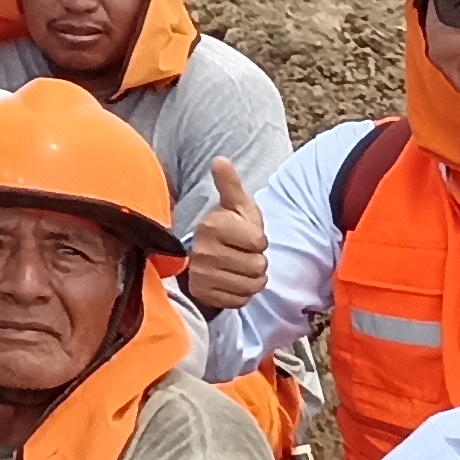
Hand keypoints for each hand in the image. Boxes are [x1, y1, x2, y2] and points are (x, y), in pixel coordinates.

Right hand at [180, 160, 268, 314]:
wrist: (200, 260)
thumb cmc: (226, 231)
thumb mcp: (234, 206)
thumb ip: (230, 184)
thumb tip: (220, 159)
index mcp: (213, 225)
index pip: (259, 242)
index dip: (258, 241)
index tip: (244, 238)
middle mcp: (203, 250)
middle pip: (258, 266)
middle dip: (256, 262)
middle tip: (241, 255)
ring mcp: (201, 274)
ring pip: (251, 285)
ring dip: (251, 279)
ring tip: (237, 268)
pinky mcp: (202, 294)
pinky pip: (239, 300)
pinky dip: (240, 294)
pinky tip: (230, 282)